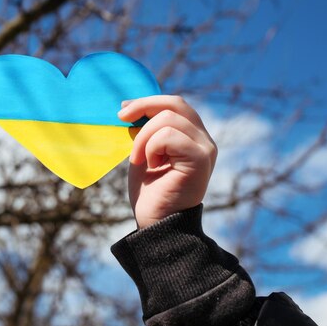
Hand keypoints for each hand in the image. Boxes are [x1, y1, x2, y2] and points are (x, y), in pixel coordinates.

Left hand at [117, 95, 216, 227]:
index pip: (175, 104)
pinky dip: (152, 147)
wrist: (157, 224)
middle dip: (143, 107)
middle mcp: (204, 140)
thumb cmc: (151, 193)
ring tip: (141, 160)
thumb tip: (131, 107)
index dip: (148, 101)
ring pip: (168, 119)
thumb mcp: (145, 153)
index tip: (123, 110)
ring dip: (144, 138)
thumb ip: (146, 130)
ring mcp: (205, 148)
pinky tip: (152, 166)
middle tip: (122, 120)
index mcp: (193, 137)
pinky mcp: (200, 158)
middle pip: (175, 104)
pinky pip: (169, 136)